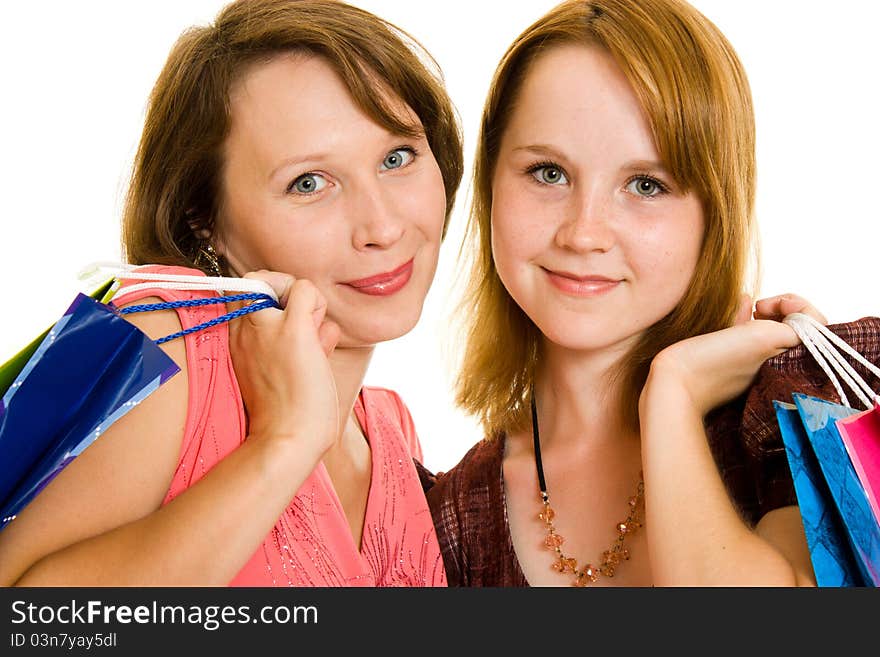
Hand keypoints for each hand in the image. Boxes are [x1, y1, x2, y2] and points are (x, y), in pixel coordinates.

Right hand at [227, 271, 341, 455]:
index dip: (270, 301)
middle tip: (300, 334)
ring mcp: (266, 326)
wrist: (286, 440)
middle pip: (263, 281)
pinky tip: (320, 342)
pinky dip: (319, 307)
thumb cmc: (286, 413)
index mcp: (233, 338)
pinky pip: (306, 289)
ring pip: (290, 284)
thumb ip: (284, 339)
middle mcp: (243, 327)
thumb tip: (316, 320)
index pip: (245, 292)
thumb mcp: (271, 368)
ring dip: (310, 310)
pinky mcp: (292, 330)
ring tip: (312, 349)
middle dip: (287, 299)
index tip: (283, 328)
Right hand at [642, 293, 825, 415]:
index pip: (815, 326)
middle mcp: (774, 365)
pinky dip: (747, 319)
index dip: (796, 307)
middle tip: (759, 307)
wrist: (674, 383)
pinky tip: (743, 306)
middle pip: (796, 327)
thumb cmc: (715, 363)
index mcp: (787, 363)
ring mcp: (753, 364)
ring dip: (765, 313)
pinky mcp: (732, 362)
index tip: (768, 306)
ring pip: (772, 329)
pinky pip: (749, 336)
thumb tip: (801, 316)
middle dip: (782, 308)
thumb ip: (794, 325)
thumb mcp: (762, 337)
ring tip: (751, 309)